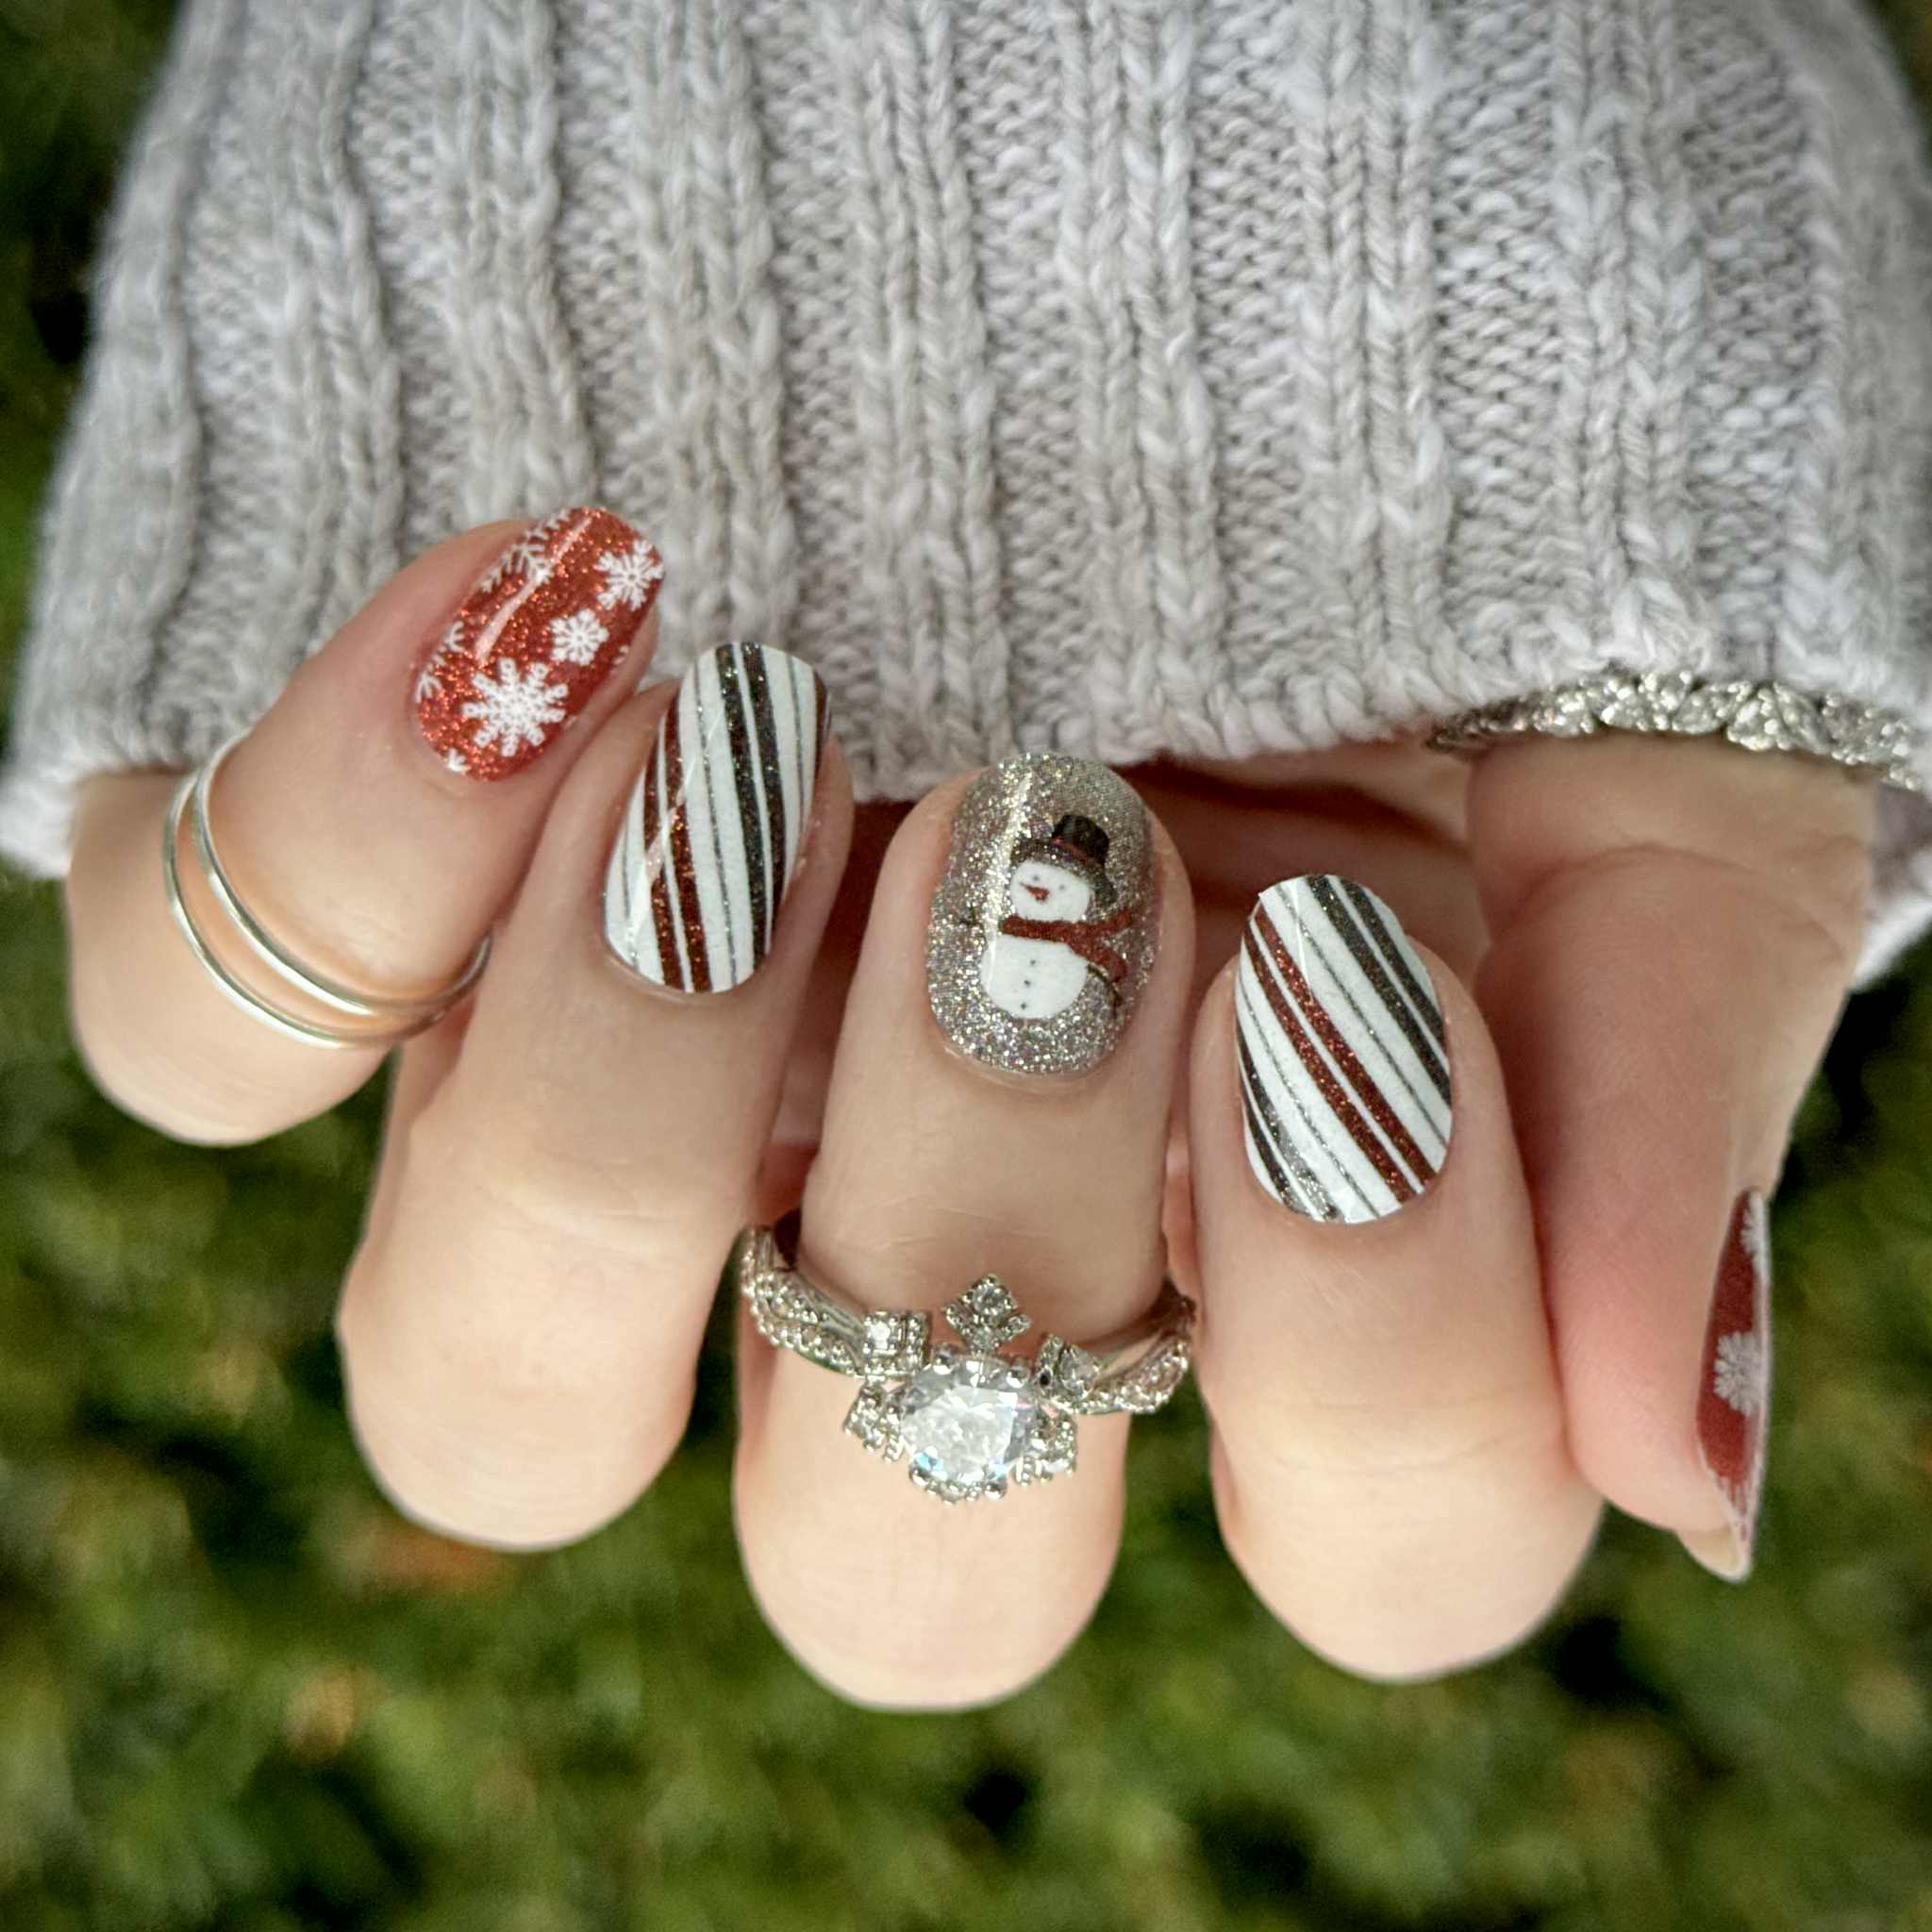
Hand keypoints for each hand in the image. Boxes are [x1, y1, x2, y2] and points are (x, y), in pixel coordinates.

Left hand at [62, 517, 1873, 1705]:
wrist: (1147, 108)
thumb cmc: (1416, 397)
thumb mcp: (1638, 677)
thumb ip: (1668, 1057)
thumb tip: (1681, 1479)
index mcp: (1271, 1210)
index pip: (1364, 1530)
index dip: (1377, 1361)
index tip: (1347, 984)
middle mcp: (927, 1212)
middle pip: (890, 1556)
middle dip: (977, 1230)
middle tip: (1053, 860)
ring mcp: (629, 1086)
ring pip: (491, 1397)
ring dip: (613, 1127)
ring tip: (760, 750)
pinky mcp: (385, 893)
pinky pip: (216, 1018)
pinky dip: (340, 852)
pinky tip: (542, 612)